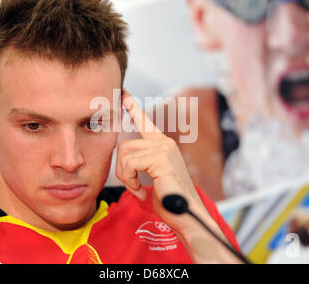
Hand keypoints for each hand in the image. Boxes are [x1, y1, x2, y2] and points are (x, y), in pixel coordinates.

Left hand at [116, 90, 240, 262]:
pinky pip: (129, 164)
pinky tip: (141, 191)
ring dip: (126, 177)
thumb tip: (124, 159)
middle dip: (121, 169)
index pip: (144, 122)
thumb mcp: (152, 176)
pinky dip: (130, 181)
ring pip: (125, 154)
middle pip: (124, 146)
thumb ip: (141, 163)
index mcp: (162, 145)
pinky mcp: (160, 158)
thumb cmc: (170, 199)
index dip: (131, 107)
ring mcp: (163, 148)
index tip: (122, 93)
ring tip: (138, 188)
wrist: (187, 215)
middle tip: (132, 185)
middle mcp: (164, 143)